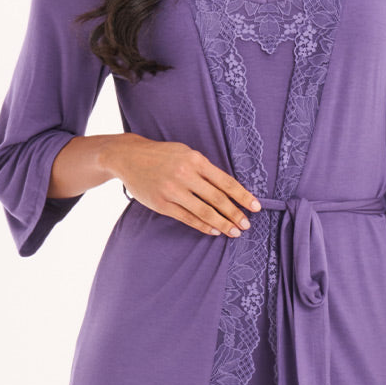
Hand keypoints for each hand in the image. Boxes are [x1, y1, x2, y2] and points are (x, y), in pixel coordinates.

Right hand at [112, 135, 261, 237]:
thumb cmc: (162, 155)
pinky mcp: (162, 204)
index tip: (256, 207)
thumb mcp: (186, 153)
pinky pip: (187, 218)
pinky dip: (203, 226)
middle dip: (235, 214)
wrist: (129, 157)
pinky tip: (214, 231)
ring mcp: (173, 191)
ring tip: (234, 232)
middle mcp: (185, 175)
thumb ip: (205, 169)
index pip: (226, 182)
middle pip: (218, 199)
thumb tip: (229, 189)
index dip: (243, 196)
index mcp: (196, 160)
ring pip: (204, 211)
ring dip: (222, 224)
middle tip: (247, 225)